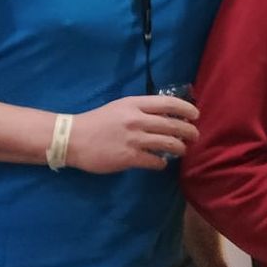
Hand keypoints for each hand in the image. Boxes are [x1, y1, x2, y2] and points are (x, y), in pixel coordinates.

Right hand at [67, 94, 198, 172]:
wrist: (71, 138)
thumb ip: (142, 109)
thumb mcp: (120, 107)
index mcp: (135, 104)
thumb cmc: (97, 122)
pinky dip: (161, 163)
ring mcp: (133, 139)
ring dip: (180, 148)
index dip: (187, 109)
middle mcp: (137, 120)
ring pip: (169, 143)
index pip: (170, 103)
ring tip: (182, 149)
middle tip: (194, 136)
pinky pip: (155, 161)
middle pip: (174, 125)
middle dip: (189, 131)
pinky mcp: (128, 157)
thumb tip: (168, 114)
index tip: (196, 115)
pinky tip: (160, 162)